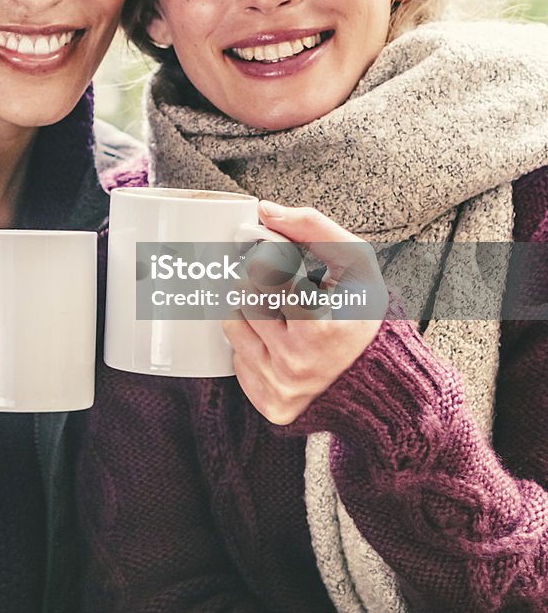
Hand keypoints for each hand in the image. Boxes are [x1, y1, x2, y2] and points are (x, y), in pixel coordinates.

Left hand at [222, 202, 386, 424]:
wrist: (381, 381)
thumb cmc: (365, 314)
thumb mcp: (355, 263)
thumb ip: (312, 227)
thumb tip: (265, 210)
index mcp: (320, 327)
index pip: (263, 272)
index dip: (269, 257)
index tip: (274, 254)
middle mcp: (297, 363)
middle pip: (242, 294)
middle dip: (258, 280)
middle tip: (279, 282)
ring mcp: (280, 386)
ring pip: (231, 322)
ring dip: (250, 308)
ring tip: (281, 311)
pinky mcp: (268, 402)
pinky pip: (235, 357)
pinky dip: (252, 343)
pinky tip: (279, 341)